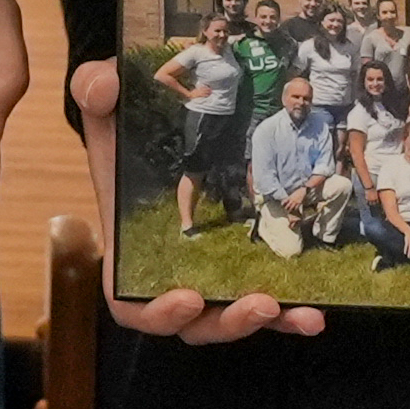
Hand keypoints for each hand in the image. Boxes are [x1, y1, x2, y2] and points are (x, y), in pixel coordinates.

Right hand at [73, 57, 326, 345]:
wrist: (156, 124)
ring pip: (232, 319)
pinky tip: (316, 315)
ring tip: (302, 314)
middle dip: (227, 322)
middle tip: (260, 303)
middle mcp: (166, 273)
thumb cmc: (123, 123)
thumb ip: (93, 90)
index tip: (188, 297)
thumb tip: (103, 85)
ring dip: (267, 322)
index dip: (156, 313)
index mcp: (127, 249)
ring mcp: (207, 274)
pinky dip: (288, 315)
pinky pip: (263, 304)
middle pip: (192, 322)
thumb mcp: (100, 99)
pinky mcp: (241, 268)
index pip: (130, 303)